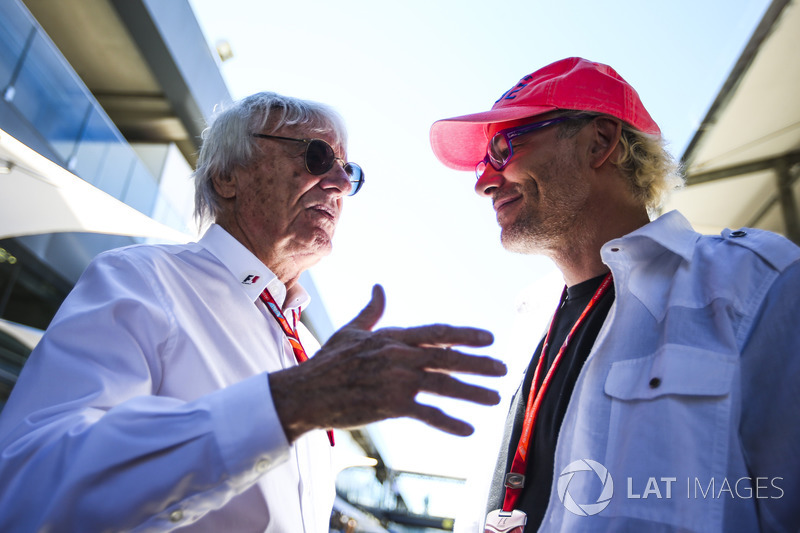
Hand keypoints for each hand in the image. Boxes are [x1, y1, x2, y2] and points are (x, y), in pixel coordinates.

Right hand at [269, 284, 506, 441]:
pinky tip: (468, 429)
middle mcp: (397, 355)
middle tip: (503, 368)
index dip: (465, 335)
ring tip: (494, 398)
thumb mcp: (351, 330)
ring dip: (472, 392)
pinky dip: (448, 422)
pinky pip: (426, 414)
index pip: (437, 333)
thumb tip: (380, 287)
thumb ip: (372, 310)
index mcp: (392, 337)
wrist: (304, 393)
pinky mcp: (389, 405)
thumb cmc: (327, 362)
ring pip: (443, 384)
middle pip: (447, 357)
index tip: (489, 338)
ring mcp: (395, 380)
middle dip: (479, 363)